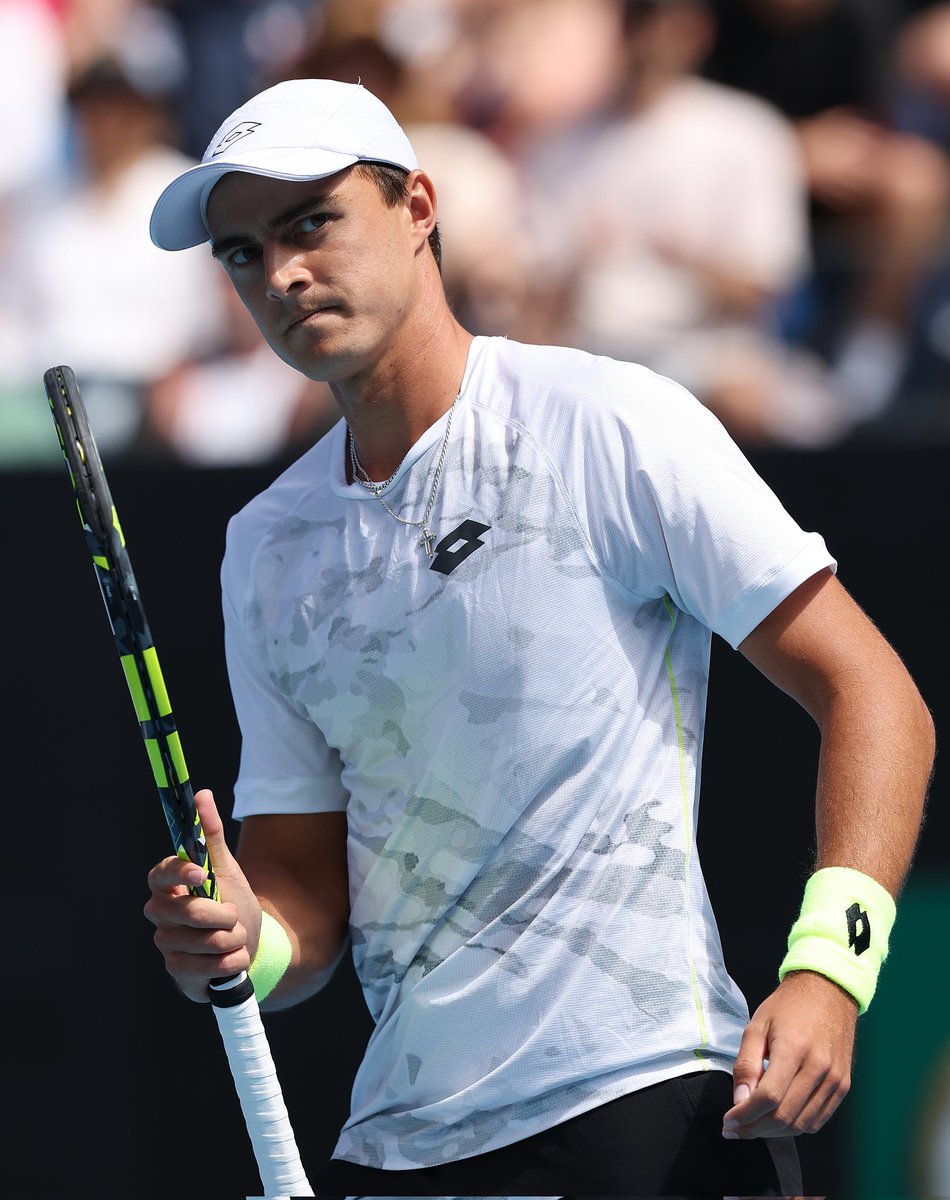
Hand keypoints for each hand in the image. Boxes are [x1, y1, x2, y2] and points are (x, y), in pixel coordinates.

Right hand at [143, 789, 261, 1001]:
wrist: (249, 945)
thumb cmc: (232, 901)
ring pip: (206, 942)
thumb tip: (201, 794)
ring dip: (234, 939)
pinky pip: (212, 967)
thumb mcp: (226, 868)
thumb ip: (211, 834)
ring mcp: (167, 944)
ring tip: (236, 936)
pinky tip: (232, 958)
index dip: (180, 873)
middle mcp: (160, 913)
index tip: (202, 874)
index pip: (161, 874)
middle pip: (189, 912)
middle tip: (234, 914)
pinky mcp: (178, 972)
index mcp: (168, 884)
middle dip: (224, 916)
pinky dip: (233, 961)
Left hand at [722, 970, 857, 1138]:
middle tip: (735, 1129)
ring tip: (752, 1127)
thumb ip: (746, 1064)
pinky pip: (818, 1120)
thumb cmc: (788, 1006)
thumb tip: (740, 1100)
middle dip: (754, 1129)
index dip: (745, 1116)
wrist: (828, 992)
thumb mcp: (757, 1025)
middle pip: (785, 1116)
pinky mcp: (842, 1086)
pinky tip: (777, 1120)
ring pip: (801, 1125)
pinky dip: (795, 1127)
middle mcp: (818, 1068)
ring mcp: (834, 1080)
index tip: (728, 1121)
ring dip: (773, 1133)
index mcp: (793, 1049)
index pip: (768, 1097)